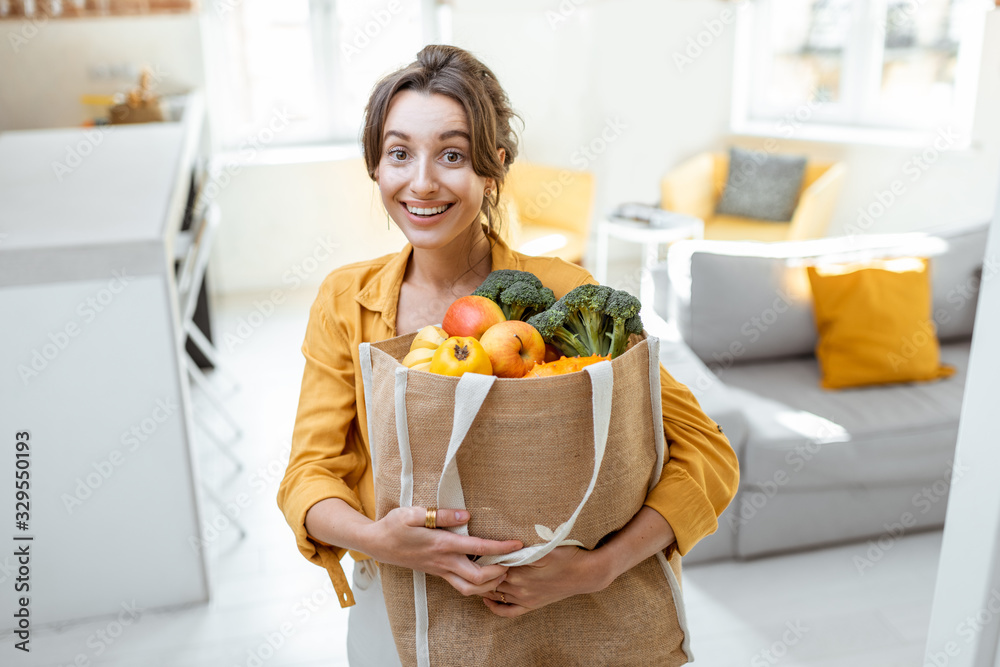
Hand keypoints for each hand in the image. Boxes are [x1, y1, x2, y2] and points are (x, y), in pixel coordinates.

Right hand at [365, 507, 523, 597]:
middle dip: (500, 573)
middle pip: (479, 579)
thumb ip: (440, 515)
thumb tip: (466, 515)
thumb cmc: (394, 526)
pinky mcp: (438, 573)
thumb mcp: (413, 513)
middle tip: (513, 562)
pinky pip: (462, 586)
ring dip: (490, 584)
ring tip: (502, 571)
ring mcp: (440, 570)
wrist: (377, 543)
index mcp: (441, 544)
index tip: (517, 544)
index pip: (478, 548)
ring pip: (470, 589)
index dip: (501, 548)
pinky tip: (486, 575)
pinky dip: (478, 586)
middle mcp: (443, 562)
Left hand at [482, 545, 608, 617]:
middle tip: (470, 559)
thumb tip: (504, 545)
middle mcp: (519, 586)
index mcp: (520, 569)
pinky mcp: (531, 605)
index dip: (482, 555)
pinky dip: (494, 607)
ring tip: (475, 575)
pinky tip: (487, 600)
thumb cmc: (567, 555)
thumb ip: (522, 547)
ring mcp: (524, 598)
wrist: (586, 574)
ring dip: (483, 586)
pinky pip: (507, 611)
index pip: (492, 564)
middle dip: (479, 570)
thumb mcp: (545, 545)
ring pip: (494, 594)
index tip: (474, 547)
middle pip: (489, 580)